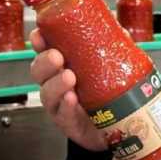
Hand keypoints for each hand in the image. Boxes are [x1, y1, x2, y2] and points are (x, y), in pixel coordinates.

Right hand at [29, 29, 105, 151]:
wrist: (115, 127)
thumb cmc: (106, 93)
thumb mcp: (110, 68)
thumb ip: (112, 49)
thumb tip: (121, 31)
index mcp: (63, 66)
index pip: (45, 50)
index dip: (39, 42)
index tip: (39, 34)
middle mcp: (56, 83)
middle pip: (39, 71)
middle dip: (45, 62)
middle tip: (57, 56)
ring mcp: (59, 104)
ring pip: (47, 93)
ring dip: (56, 84)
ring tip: (69, 77)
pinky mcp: (68, 123)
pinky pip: (62, 114)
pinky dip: (66, 105)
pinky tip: (72, 99)